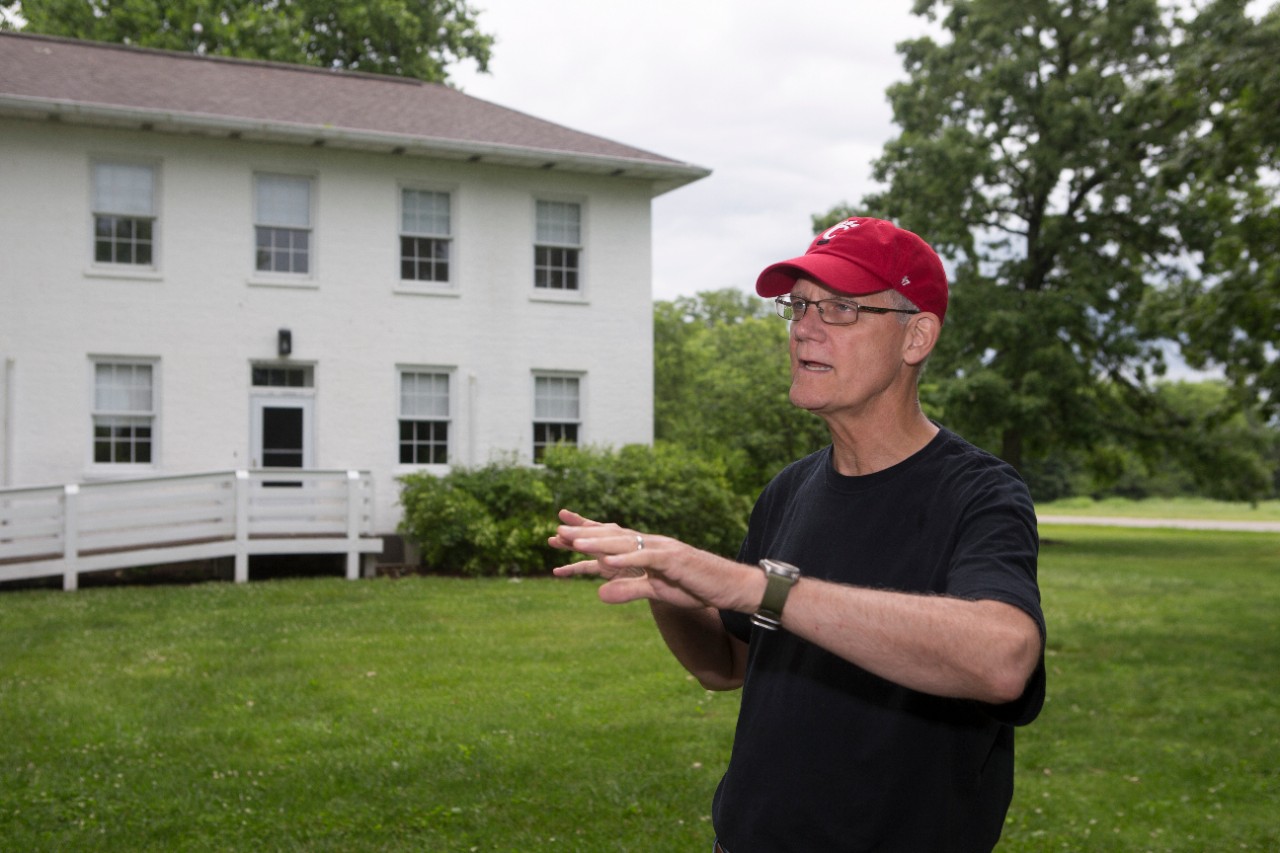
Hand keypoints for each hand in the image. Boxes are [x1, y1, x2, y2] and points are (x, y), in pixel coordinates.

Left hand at [549, 508, 760, 611]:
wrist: (731, 587)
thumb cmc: (696, 587)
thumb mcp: (656, 592)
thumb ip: (628, 590)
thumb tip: (599, 594)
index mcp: (645, 550)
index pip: (610, 539)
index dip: (585, 535)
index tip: (559, 532)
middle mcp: (650, 544)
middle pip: (611, 536)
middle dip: (583, 534)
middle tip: (555, 532)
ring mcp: (662, 549)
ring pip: (624, 542)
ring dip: (598, 541)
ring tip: (573, 542)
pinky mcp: (673, 559)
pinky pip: (645, 558)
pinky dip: (626, 557)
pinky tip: (607, 559)